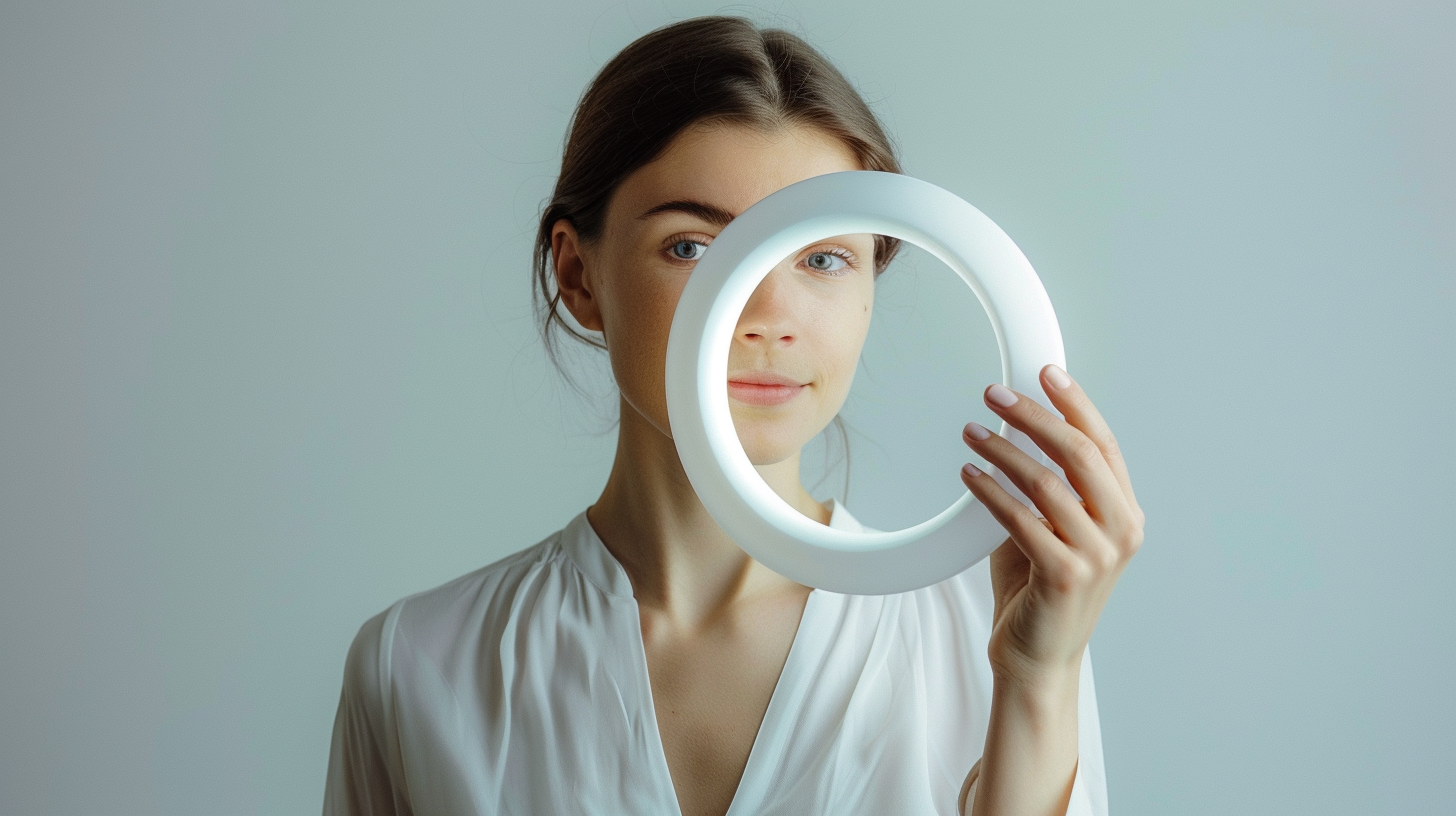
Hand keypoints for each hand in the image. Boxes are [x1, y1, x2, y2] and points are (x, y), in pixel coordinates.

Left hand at [959, 364, 1144, 686]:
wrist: (1039, 658)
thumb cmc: (1039, 590)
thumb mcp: (1052, 528)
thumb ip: (1047, 486)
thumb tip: (1016, 429)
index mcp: (1125, 514)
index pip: (1103, 444)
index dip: (1075, 403)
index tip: (1044, 373)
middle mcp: (1122, 531)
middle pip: (1078, 454)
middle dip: (1034, 416)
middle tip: (993, 394)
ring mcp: (1098, 556)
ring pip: (1047, 483)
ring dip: (1003, 450)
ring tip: (970, 432)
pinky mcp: (1064, 576)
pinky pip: (1021, 519)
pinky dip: (991, 492)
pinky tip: (968, 474)